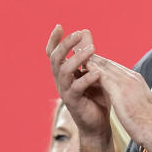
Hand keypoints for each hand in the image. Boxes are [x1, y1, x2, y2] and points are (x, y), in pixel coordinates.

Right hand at [46, 25, 110, 140]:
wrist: (98, 125)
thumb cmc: (95, 96)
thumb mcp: (92, 70)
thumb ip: (87, 54)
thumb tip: (85, 30)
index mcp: (63, 72)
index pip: (53, 53)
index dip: (53, 40)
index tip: (59, 26)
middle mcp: (60, 80)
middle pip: (55, 59)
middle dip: (66, 44)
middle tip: (78, 34)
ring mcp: (65, 91)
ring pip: (64, 71)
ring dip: (77, 58)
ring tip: (92, 50)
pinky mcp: (73, 102)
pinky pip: (76, 88)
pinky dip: (86, 78)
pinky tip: (97, 72)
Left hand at [87, 54, 151, 147]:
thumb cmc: (150, 125)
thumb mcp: (142, 106)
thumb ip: (134, 98)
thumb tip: (130, 99)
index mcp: (138, 82)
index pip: (117, 69)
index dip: (104, 65)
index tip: (92, 62)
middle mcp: (132, 78)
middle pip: (110, 64)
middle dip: (95, 58)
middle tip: (81, 54)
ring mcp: (127, 83)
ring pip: (105, 67)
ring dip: (91, 61)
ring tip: (77, 58)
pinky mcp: (120, 90)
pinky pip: (102, 76)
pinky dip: (92, 71)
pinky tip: (82, 70)